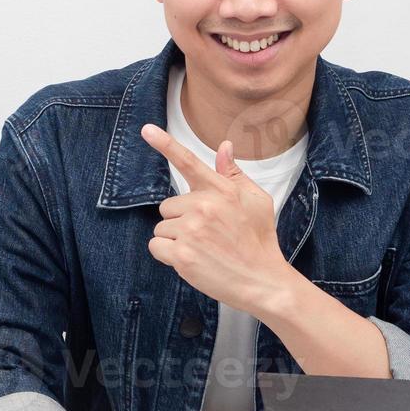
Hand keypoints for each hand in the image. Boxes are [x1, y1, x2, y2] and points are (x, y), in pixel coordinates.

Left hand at [139, 123, 292, 316]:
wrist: (263, 281)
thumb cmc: (259, 240)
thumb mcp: (257, 201)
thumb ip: (234, 174)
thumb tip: (224, 146)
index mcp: (221, 190)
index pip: (189, 162)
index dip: (165, 144)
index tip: (146, 129)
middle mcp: (204, 206)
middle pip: (168, 205)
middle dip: (181, 220)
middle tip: (206, 235)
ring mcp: (191, 230)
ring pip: (162, 227)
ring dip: (175, 239)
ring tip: (202, 249)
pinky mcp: (181, 254)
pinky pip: (156, 246)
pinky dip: (167, 255)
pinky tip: (191, 260)